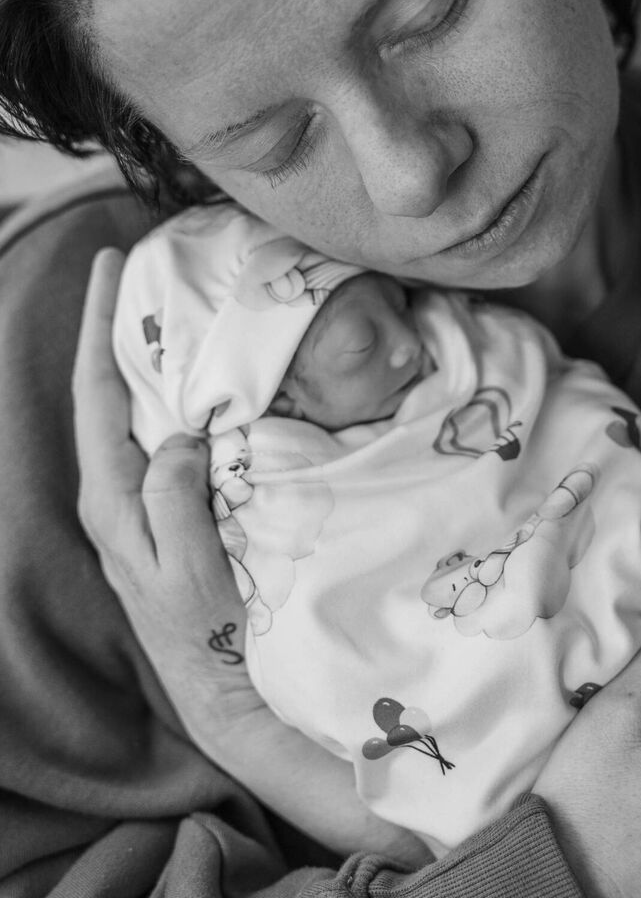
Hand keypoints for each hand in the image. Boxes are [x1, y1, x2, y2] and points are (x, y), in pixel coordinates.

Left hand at [73, 247, 257, 738]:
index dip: (103, 326)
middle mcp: (115, 497)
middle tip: (137, 272)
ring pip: (130, 412)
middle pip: (106, 393)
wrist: (224, 691)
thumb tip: (177, 434)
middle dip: (116, 329)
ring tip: (161, 310)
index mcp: (112, 500)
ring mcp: (137, 507)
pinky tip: (188, 380)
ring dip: (140, 358)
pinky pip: (155, 437)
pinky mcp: (162, 515)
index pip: (98, 393)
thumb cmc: (212, 636)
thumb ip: (173, 498)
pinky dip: (164, 395)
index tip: (113, 266)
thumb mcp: (190, 570)